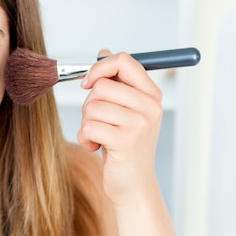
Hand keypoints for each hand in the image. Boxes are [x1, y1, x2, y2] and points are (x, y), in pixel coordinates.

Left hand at [77, 49, 162, 206]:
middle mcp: (150, 106)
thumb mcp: (124, 109)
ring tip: (100, 136)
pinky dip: (85, 138)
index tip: (88, 83)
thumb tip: (103, 51)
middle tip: (99, 122)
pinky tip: (97, 147)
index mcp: (151, 94)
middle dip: (90, 104)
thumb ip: (116, 80)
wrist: (133, 184)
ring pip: (92, 107)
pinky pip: (89, 127)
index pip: (123, 61)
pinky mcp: (126, 141)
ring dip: (86, 123)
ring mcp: (140, 124)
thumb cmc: (124, 144)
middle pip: (101, 85)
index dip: (99, 68)